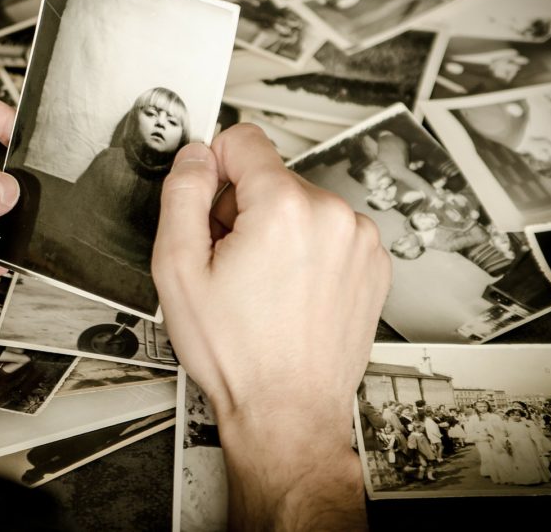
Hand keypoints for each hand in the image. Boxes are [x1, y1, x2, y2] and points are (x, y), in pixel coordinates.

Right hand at [152, 124, 389, 528]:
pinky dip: (306, 251)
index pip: (244, 139)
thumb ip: (181, 195)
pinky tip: (288, 292)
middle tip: (229, 263)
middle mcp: (332, 215)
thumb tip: (195, 158)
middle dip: (243, 208)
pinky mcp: (373, 263)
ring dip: (276, 231)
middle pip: (271, 177)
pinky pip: (327, 232)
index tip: (207, 200)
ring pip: (300, 204)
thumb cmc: (238, 354)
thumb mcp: (177, 270)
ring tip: (261, 284)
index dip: (214, 167)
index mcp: (285, 208)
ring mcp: (359, 240)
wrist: (287, 411)